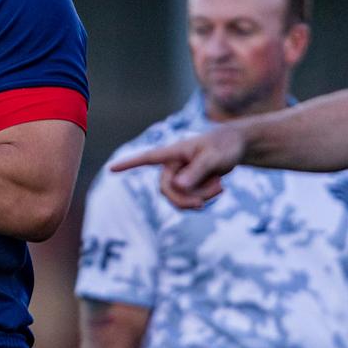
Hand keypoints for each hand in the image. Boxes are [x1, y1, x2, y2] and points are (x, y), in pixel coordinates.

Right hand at [110, 125, 241, 208]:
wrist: (237, 146)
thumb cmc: (223, 146)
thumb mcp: (213, 158)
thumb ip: (195, 172)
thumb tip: (176, 186)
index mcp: (173, 153)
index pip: (146, 158)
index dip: (128, 164)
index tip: (110, 169)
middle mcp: (172, 166)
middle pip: (167, 191)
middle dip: (187, 199)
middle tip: (207, 200)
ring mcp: (180, 176)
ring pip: (180, 198)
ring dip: (201, 197)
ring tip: (220, 186)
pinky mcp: (189, 185)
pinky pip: (189, 201)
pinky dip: (204, 199)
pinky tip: (219, 188)